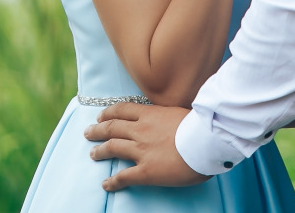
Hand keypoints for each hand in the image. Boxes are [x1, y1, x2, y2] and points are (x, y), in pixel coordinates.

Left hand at [84, 102, 208, 189]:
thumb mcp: (180, 112)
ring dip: (100, 151)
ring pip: (113, 148)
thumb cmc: (200, 126)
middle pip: (112, 127)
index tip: (101, 115)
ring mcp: (141, 150)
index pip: (123, 110)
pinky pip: (124, 176)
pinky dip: (113, 181)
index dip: (109, 113)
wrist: (206, 141)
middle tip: (89, 132)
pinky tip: (106, 184)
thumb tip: (169, 118)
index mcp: (150, 114)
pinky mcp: (145, 171)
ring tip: (93, 153)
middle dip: (98, 129)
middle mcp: (141, 130)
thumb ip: (168, 115)